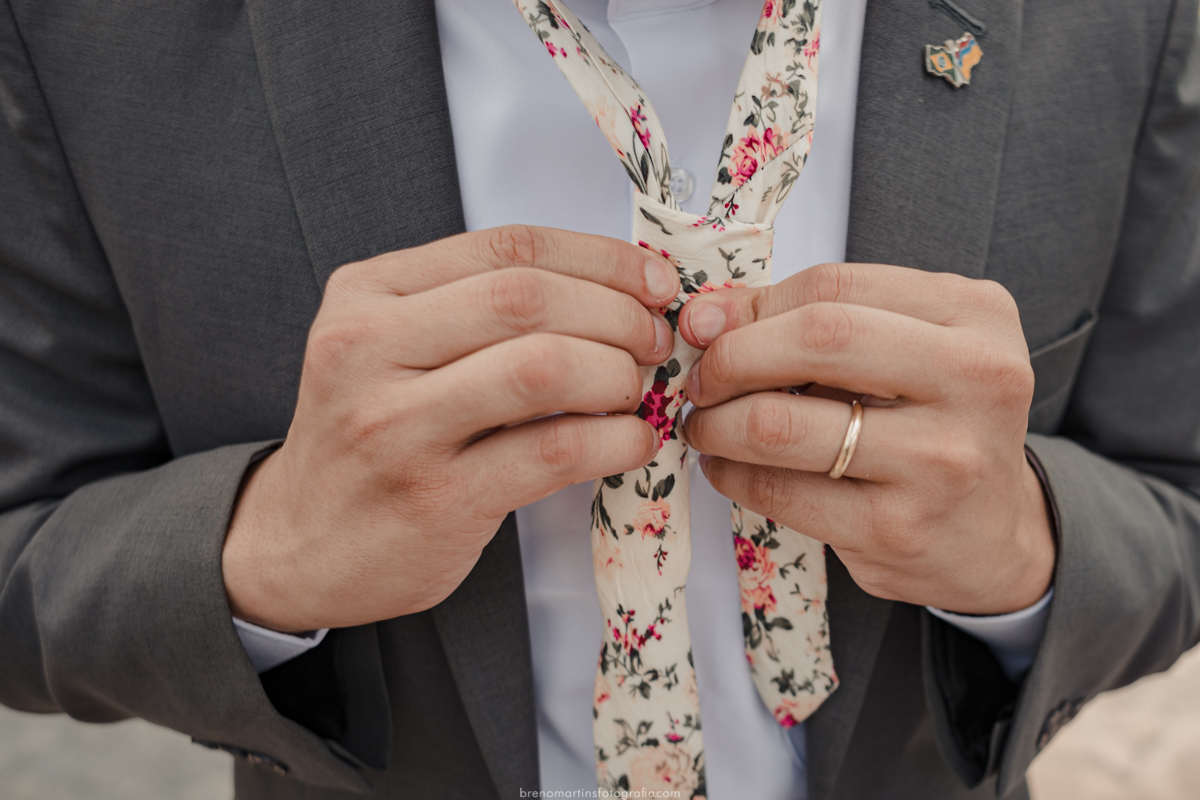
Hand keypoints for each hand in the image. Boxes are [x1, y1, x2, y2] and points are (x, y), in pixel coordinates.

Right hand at [223, 226, 679, 631]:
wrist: (297, 544)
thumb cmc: (366, 438)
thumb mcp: (388, 347)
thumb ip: (475, 309)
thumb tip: (614, 288)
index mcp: (367, 294)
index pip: (507, 246)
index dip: (599, 257)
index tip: (652, 282)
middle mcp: (369, 348)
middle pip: (527, 298)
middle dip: (617, 313)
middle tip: (653, 342)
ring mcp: (398, 426)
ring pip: (544, 367)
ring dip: (617, 374)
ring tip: (637, 392)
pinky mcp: (436, 497)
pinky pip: (553, 449)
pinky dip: (614, 439)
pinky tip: (630, 441)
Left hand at [677, 262, 1053, 614]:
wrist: (992, 538)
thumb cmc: (932, 427)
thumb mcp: (903, 351)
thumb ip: (815, 319)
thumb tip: (705, 316)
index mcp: (978, 316)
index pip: (835, 286)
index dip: (754, 306)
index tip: (712, 328)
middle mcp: (975, 379)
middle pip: (816, 339)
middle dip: (731, 357)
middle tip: (701, 380)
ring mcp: (940, 460)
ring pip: (782, 423)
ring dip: (717, 423)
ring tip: (705, 425)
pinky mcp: (898, 529)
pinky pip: (780, 490)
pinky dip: (732, 474)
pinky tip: (727, 467)